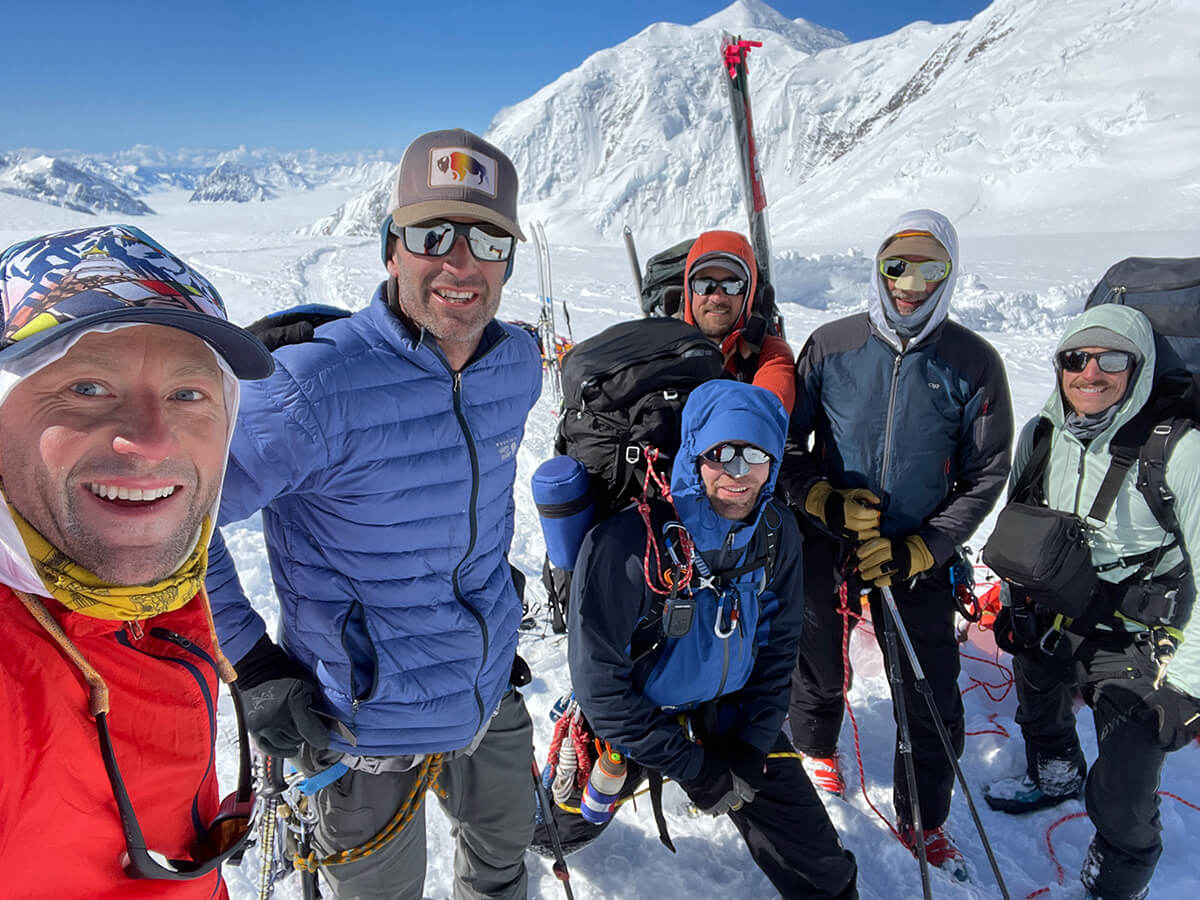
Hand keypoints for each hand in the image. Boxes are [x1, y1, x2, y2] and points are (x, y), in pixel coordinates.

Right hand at [234, 635, 331, 756]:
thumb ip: (317, 701)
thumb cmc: (286, 679)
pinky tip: (292, 750)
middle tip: (307, 727)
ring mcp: (263, 725)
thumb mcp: (306, 685)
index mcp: (291, 702)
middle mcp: (276, 716)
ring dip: (294, 741)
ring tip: (298, 733)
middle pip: (297, 738)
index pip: (308, 730)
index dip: (319, 737)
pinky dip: (282, 752)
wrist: (259, 675)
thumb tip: (329, 722)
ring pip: (285, 744)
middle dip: (305, 734)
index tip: (325, 741)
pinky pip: (270, 749)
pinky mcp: (254, 730)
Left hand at [246, 305, 348, 351]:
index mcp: (278, 322)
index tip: (348, 316)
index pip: (309, 313)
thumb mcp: (266, 342)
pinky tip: (318, 358)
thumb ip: (288, 335)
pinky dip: (312, 349)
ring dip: (321, 337)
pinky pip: (298, 348)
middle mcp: (278, 329)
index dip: (328, 314)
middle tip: (351, 329)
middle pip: (309, 322)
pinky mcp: (274, 353)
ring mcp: (276, 341)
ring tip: (340, 342)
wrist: (222, 363)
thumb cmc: (240, 352)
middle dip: (329, 324)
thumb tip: (311, 328)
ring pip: (304, 335)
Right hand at [680, 753, 757, 814]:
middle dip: (734, 800)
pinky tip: (707, 799)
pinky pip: (710, 811)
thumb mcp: (727, 760)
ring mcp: (717, 803)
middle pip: (736, 804)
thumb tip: (741, 770)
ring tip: (716, 796)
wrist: (691, 764)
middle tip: (729, 794)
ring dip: (721, 804)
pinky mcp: (705, 807)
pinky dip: (709, 806)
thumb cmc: (708, 758)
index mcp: (737, 784)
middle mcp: (728, 796)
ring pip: (723, 809)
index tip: (747, 792)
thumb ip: (735, 769)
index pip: (749, 794)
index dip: (748, 793)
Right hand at [805, 481, 880, 540]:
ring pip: (858, 534)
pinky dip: (862, 536)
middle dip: (872, 522)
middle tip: (876, 519)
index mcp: (845, 507)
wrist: (823, 503)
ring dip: (869, 532)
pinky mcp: (840, 533)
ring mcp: (840, 527)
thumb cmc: (839, 497)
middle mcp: (842, 519)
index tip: (876, 512)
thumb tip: (877, 501)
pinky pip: (854, 537)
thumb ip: (867, 494)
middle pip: (861, 524)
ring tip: (874, 528)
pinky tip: (868, 533)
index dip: (872, 513)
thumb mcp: (854, 492)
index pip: (862, 513)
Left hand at [855, 534, 934, 586]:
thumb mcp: (887, 544)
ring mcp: (900, 563)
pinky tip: (876, 581)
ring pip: (882, 568)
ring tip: (865, 575)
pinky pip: (890, 579)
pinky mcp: (903, 573)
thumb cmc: (896, 549)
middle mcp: (895, 552)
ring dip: (870, 573)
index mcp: (890, 543)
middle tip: (861, 567)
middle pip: (877, 557)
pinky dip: (880, 581)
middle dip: (865, 564)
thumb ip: (875, 547)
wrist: (916, 554)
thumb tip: (858, 554)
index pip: (876, 544)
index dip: (865, 550)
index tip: (858, 555)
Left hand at [1144, 685, 1199, 751]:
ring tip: (1172, 743)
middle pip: (1176, 744)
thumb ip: (1143, 711)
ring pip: (1186, 741)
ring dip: (1179, 743)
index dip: (1159, 743)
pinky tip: (1182, 736)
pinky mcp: (1197, 724)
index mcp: (1169, 723)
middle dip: (1169, 747)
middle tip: (1164, 746)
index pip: (1164, 741)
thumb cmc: (1165, 695)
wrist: (1183, 689)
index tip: (1156, 742)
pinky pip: (1193, 735)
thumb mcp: (1151, 701)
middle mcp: (1181, 727)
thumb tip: (1137, 717)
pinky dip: (1188, 738)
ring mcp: (1190, 726)